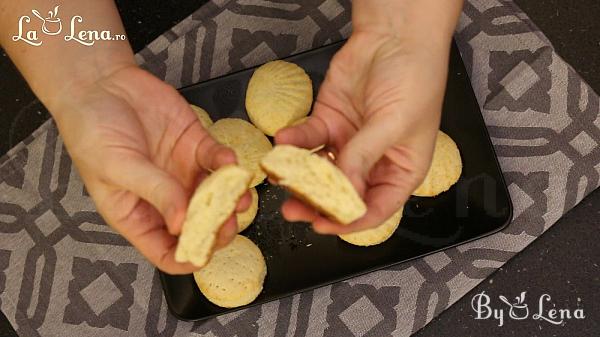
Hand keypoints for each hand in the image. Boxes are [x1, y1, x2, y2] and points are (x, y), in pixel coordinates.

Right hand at [54, 65, 248, 273]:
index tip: (206, 251)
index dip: (188, 257)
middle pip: (200, 226)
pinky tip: (228, 160)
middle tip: (230, 220)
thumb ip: (154, 191)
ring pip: (216, 195)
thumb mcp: (117, 167)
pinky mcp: (195, 145)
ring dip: (231, 197)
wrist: (99, 83)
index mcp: (138, 215)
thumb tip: (182, 224)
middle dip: (218, 228)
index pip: (167, 252)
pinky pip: (218, 160)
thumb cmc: (92, 130)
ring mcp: (183, 172)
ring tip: (240, 194)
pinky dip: (227, 162)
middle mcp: (166, 198)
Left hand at [276, 31, 450, 233]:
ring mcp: (348, 142)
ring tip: (282, 178)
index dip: (350, 221)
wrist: (394, 36)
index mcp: (401, 170)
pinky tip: (284, 142)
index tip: (323, 225)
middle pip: (343, 193)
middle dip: (317, 203)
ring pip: (320, 170)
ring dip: (300, 176)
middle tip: (294, 209)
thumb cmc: (413, 79)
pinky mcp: (328, 122)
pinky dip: (294, 143)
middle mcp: (374, 162)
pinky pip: (308, 139)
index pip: (375, 208)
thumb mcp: (393, 124)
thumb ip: (363, 157)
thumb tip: (340, 189)